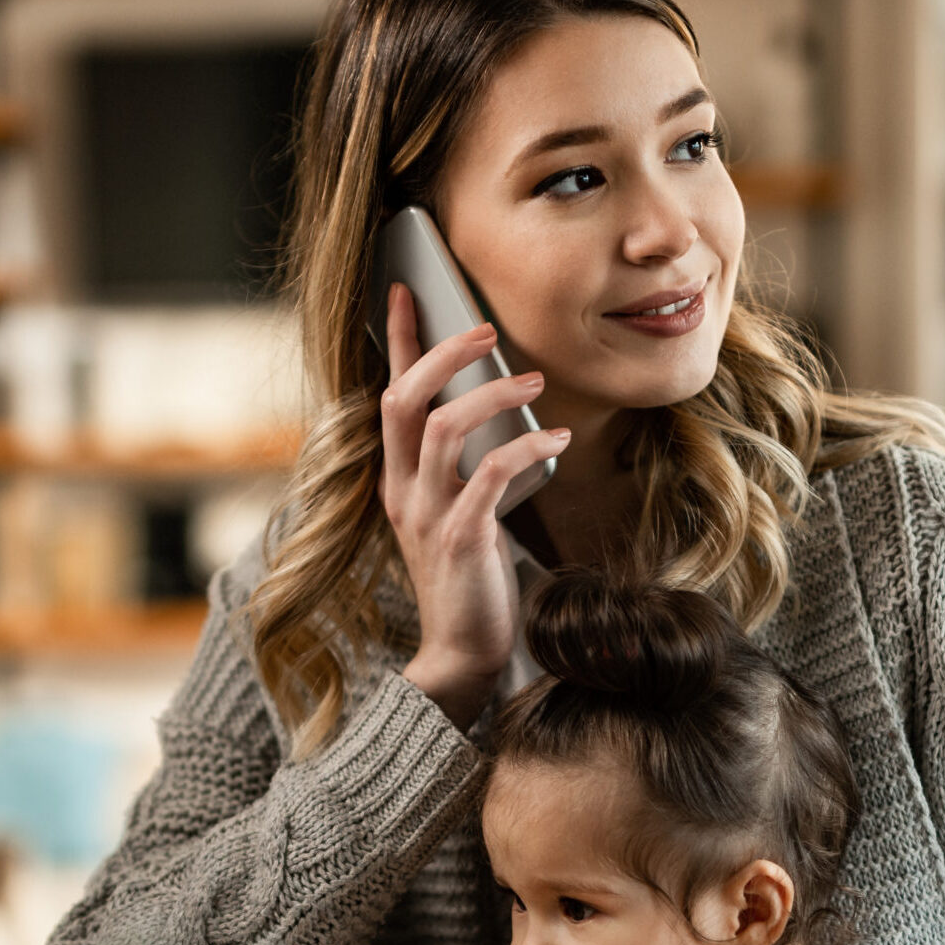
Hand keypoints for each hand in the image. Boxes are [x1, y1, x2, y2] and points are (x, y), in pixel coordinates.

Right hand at [380, 284, 570, 730]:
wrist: (462, 654)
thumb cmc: (470, 583)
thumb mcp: (458, 516)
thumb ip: (466, 470)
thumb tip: (501, 418)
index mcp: (399, 482)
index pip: (388, 397)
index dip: (396, 342)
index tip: (406, 291)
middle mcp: (403, 492)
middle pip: (403, 401)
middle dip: (441, 354)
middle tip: (485, 329)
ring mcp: (426, 516)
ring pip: (442, 429)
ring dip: (491, 395)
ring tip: (534, 382)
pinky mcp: (460, 539)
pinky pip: (486, 476)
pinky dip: (524, 448)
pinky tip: (556, 439)